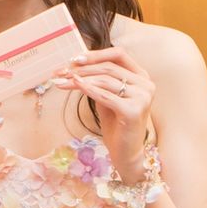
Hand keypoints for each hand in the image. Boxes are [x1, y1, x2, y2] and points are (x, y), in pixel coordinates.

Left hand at [54, 47, 153, 180]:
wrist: (126, 153)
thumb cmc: (116, 124)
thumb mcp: (107, 97)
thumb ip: (98, 81)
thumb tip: (74, 66)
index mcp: (142, 76)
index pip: (119, 54)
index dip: (95, 54)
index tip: (73, 59)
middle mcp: (146, 84)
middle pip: (109, 67)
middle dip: (81, 68)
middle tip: (60, 72)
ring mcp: (143, 97)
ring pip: (105, 80)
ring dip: (79, 79)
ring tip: (60, 82)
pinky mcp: (134, 111)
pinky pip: (106, 96)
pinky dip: (88, 90)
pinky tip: (74, 86)